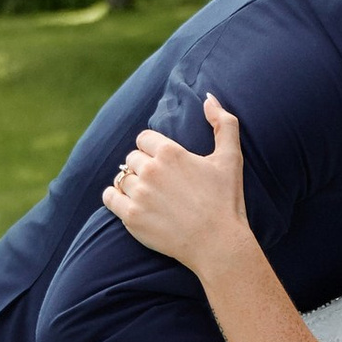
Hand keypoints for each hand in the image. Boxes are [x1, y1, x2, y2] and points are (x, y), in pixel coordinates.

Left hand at [104, 91, 252, 273]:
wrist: (219, 244)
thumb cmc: (227, 201)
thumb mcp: (232, 157)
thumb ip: (223, 123)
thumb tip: (208, 97)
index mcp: (170, 152)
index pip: (144, 138)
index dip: (153, 149)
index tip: (164, 163)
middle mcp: (150, 170)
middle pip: (132, 158)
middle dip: (144, 167)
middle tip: (160, 182)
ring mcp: (139, 194)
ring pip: (122, 177)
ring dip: (132, 183)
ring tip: (148, 195)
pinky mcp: (131, 217)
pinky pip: (109, 197)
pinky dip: (115, 197)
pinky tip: (129, 202)